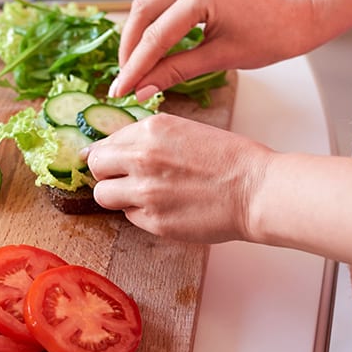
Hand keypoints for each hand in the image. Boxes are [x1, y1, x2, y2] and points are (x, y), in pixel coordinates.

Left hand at [84, 113, 273, 242]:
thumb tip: (112, 149)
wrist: (256, 190)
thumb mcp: (183, 130)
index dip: (105, 154)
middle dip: (106, 174)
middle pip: (96, 167)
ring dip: (117, 196)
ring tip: (142, 195)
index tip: (105, 162)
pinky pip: (129, 217)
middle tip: (122, 179)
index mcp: (150, 130)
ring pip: (103, 196)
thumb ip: (147, 139)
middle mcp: (142, 158)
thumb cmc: (230, 159)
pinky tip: (165, 207)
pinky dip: (141, 213)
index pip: (105, 142)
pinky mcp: (153, 221)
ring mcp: (145, 191)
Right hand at [110, 0, 313, 98]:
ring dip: (136, 36)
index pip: (156, 37)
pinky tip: (148, 48)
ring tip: (132, 67)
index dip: (135, 67)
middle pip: (142, 12)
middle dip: (129, 49)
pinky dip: (152, 24)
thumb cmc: (270, 37)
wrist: (299, 14)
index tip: (120, 90)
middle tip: (123, 80)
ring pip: (147, 3)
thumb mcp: (220, 59)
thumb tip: (142, 90)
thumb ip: (175, 71)